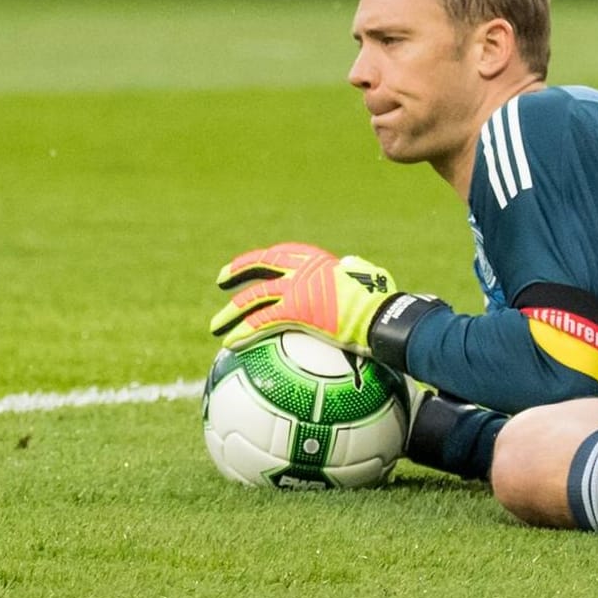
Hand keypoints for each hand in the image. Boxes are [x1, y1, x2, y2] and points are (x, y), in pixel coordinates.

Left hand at [209, 242, 398, 353]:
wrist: (381, 315)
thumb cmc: (382, 303)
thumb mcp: (371, 277)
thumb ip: (355, 270)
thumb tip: (351, 266)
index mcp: (318, 261)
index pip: (283, 254)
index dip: (264, 258)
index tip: (252, 264)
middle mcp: (303, 270)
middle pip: (260, 266)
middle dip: (237, 272)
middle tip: (222, 281)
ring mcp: (297, 289)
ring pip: (253, 297)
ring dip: (230, 312)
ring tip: (215, 327)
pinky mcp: (295, 310)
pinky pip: (261, 321)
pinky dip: (242, 331)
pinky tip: (229, 343)